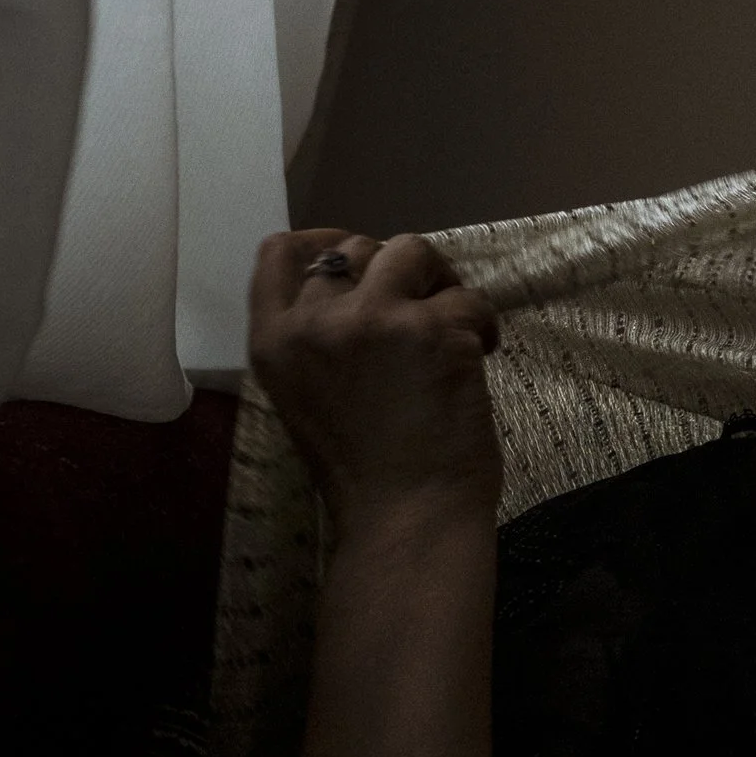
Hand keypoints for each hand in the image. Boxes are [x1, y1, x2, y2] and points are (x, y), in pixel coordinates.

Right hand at [248, 228, 503, 540]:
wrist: (404, 516)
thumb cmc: (362, 471)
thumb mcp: (308, 395)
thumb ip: (320, 340)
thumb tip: (363, 287)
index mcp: (272, 343)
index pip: (279, 253)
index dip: (324, 239)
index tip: (359, 255)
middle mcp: (314, 323)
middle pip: (356, 247)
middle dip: (396, 270)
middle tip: (424, 310)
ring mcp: (372, 320)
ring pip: (412, 251)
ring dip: (441, 280)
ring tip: (453, 324)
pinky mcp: (431, 329)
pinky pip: (468, 298)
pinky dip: (483, 323)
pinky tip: (482, 357)